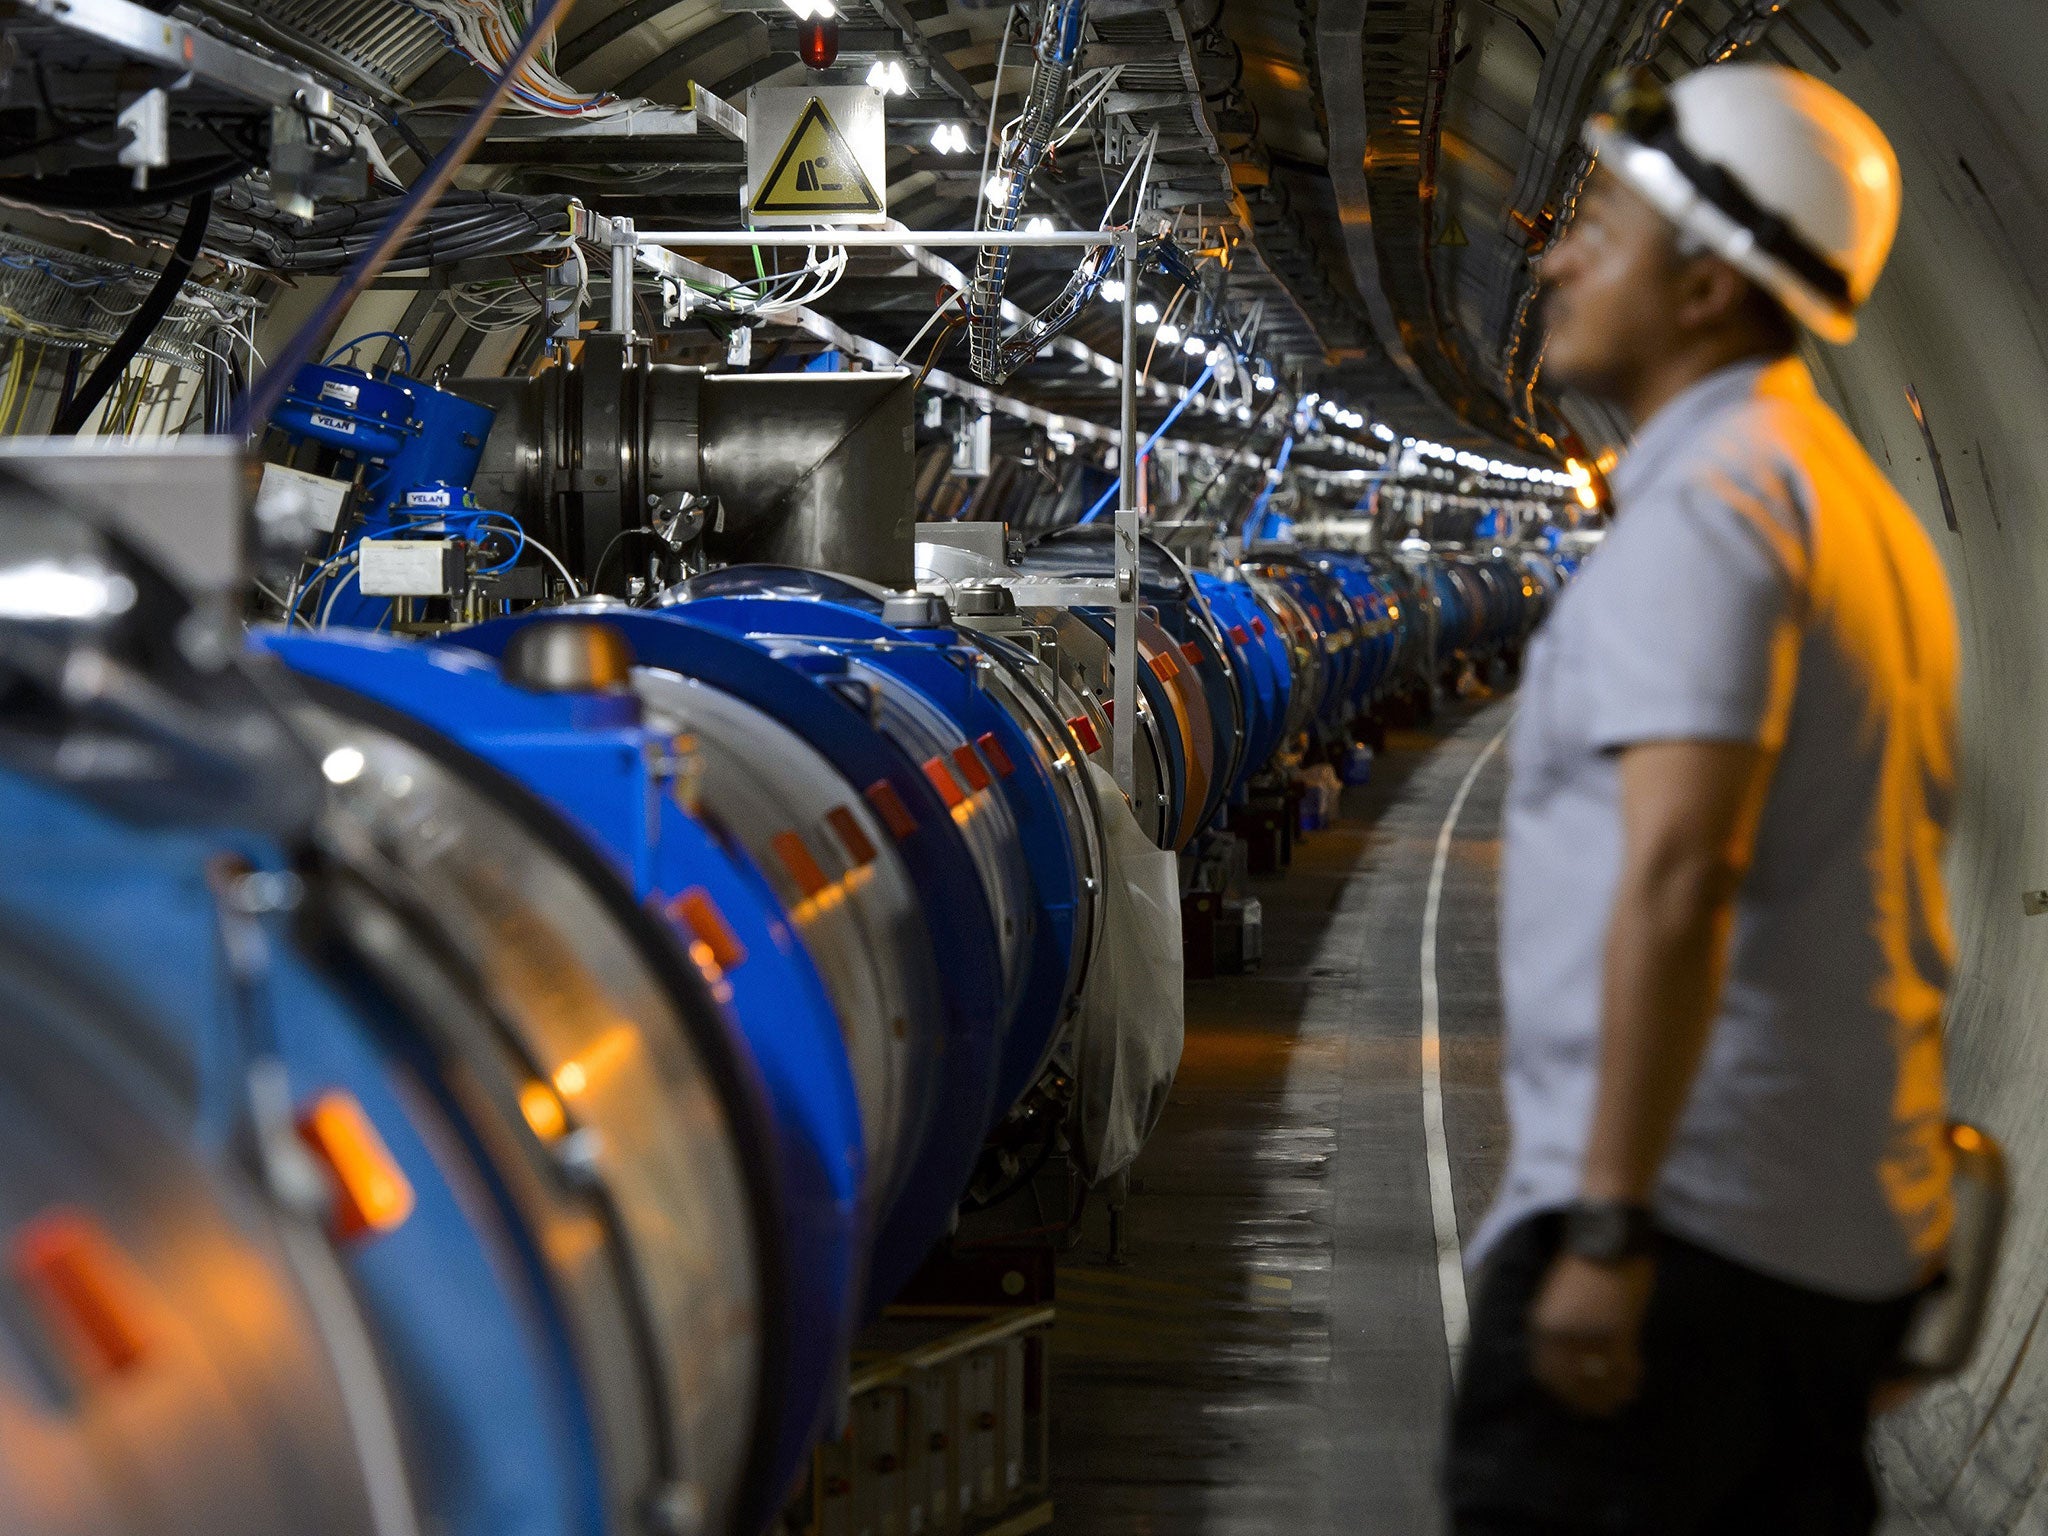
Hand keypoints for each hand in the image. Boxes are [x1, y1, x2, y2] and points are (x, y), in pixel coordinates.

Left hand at [1529, 1252, 1655, 1415]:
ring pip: (1601, 1377)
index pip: (1547, 1374)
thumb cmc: (1581, 1261)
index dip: (1563, 1393)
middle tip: (1603, 1409)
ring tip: (1623, 1399)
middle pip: (1573, 1382)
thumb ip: (1560, 1329)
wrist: (1606, 1232)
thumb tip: (1569, 1360)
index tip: (1575, 1403)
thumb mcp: (1556, 1297)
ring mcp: (1591, 1334)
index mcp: (1541, 1325)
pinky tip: (1637, 1378)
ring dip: (1612, 1391)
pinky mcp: (1619, 1330)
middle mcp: (1561, 1335)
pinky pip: (1624, 1365)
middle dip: (1588, 1399)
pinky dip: (1630, 1375)